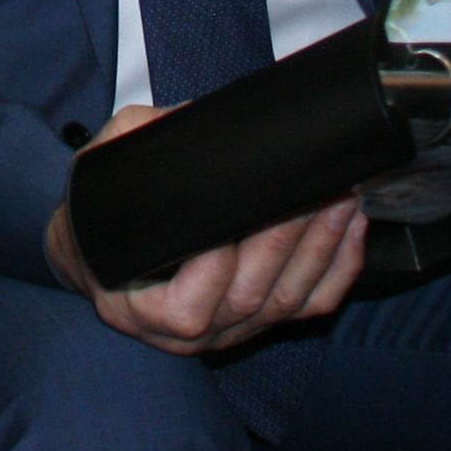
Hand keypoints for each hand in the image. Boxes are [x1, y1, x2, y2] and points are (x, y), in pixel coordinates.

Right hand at [44, 104, 368, 354]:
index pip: (185, 310)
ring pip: (286, 302)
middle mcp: (186, 334)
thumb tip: (197, 117)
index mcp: (136, 308)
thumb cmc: (100, 219)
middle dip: (287, 242)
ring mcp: (229, 332)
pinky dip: (338, 268)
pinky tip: (350, 226)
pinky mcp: (262, 323)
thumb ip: (135, 141)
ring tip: (338, 196)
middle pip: (249, 299)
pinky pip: (311, 306)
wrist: (103, 255)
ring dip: (320, 248)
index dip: (217, 270)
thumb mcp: (99, 173)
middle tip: (311, 189)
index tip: (234, 221)